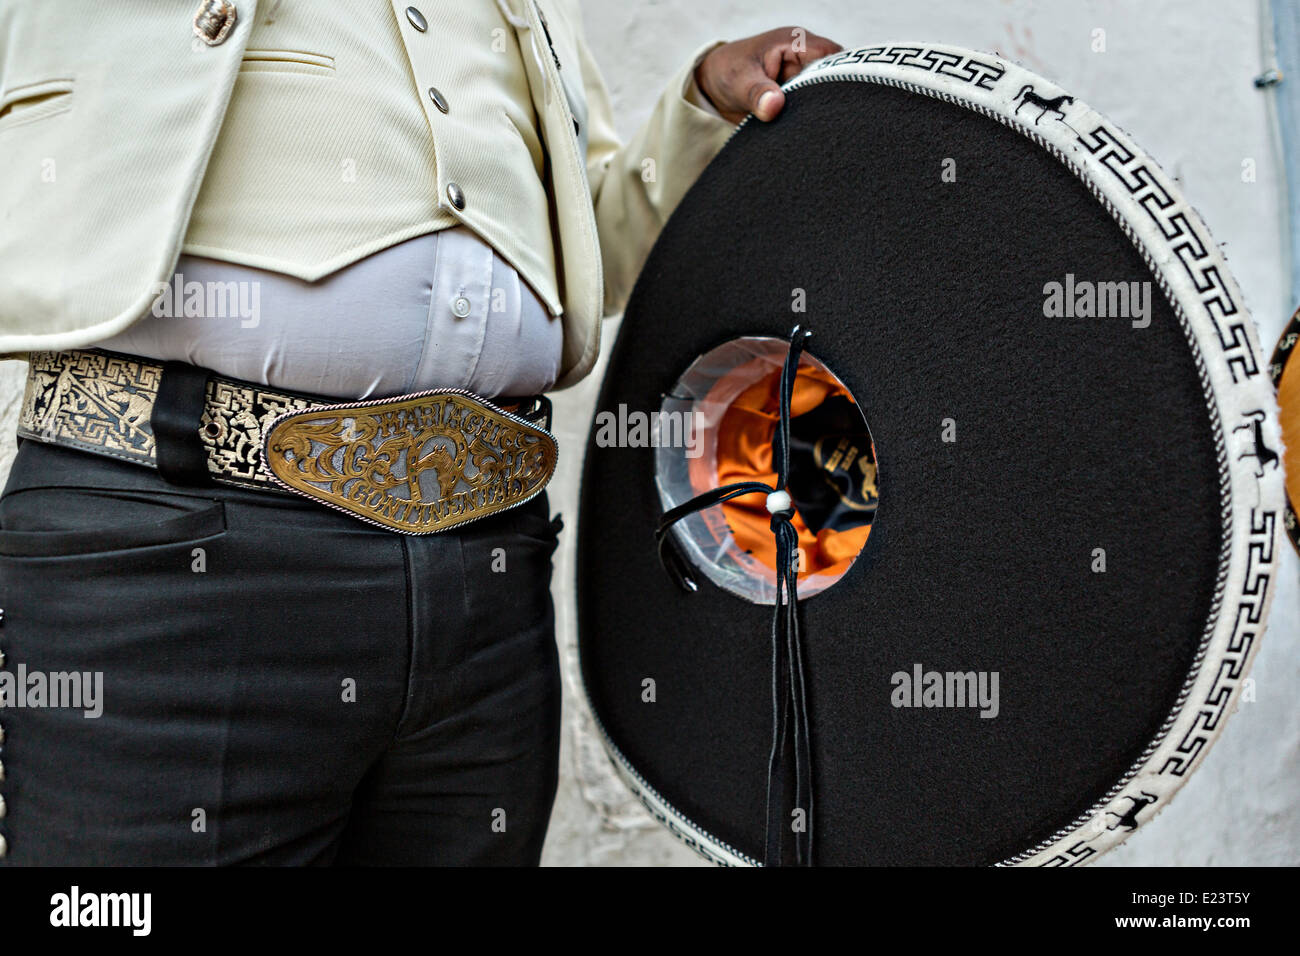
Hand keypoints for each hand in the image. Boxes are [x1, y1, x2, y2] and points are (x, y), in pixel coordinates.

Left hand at [694, 27, 843, 123]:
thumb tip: (774, 105)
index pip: (832, 55)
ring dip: (818, 113)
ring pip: (823, 96)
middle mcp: (804, 60)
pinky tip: (806, 134)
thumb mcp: (739, 81)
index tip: (837, 99)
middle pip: (833, 78)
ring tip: (813, 130)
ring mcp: (802, 80)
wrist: (713, 87)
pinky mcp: (797, 98)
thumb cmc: (727, 72)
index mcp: (795, 43)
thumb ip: (758, 93)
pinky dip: (808, 121)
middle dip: (830, 100)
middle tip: (822, 122)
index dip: (840, 74)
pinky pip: (810, 109)